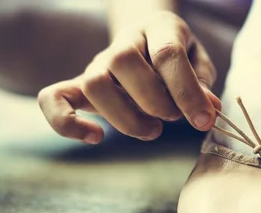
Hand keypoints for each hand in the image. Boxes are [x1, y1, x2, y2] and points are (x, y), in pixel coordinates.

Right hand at [38, 11, 219, 143]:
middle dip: (154, 101)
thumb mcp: (200, 64)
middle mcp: (124, 42)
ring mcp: (99, 62)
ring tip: (152, 130)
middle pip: (123, 62)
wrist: (148, 40)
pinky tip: (96, 137)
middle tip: (173, 119)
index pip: (167, 53)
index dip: (187, 91)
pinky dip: (67, 123)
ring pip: (94, 83)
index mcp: (159, 28)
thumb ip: (202, 84)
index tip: (204, 120)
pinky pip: (53, 98)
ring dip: (125, 117)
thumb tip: (207, 109)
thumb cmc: (179, 59)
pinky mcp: (79, 85)